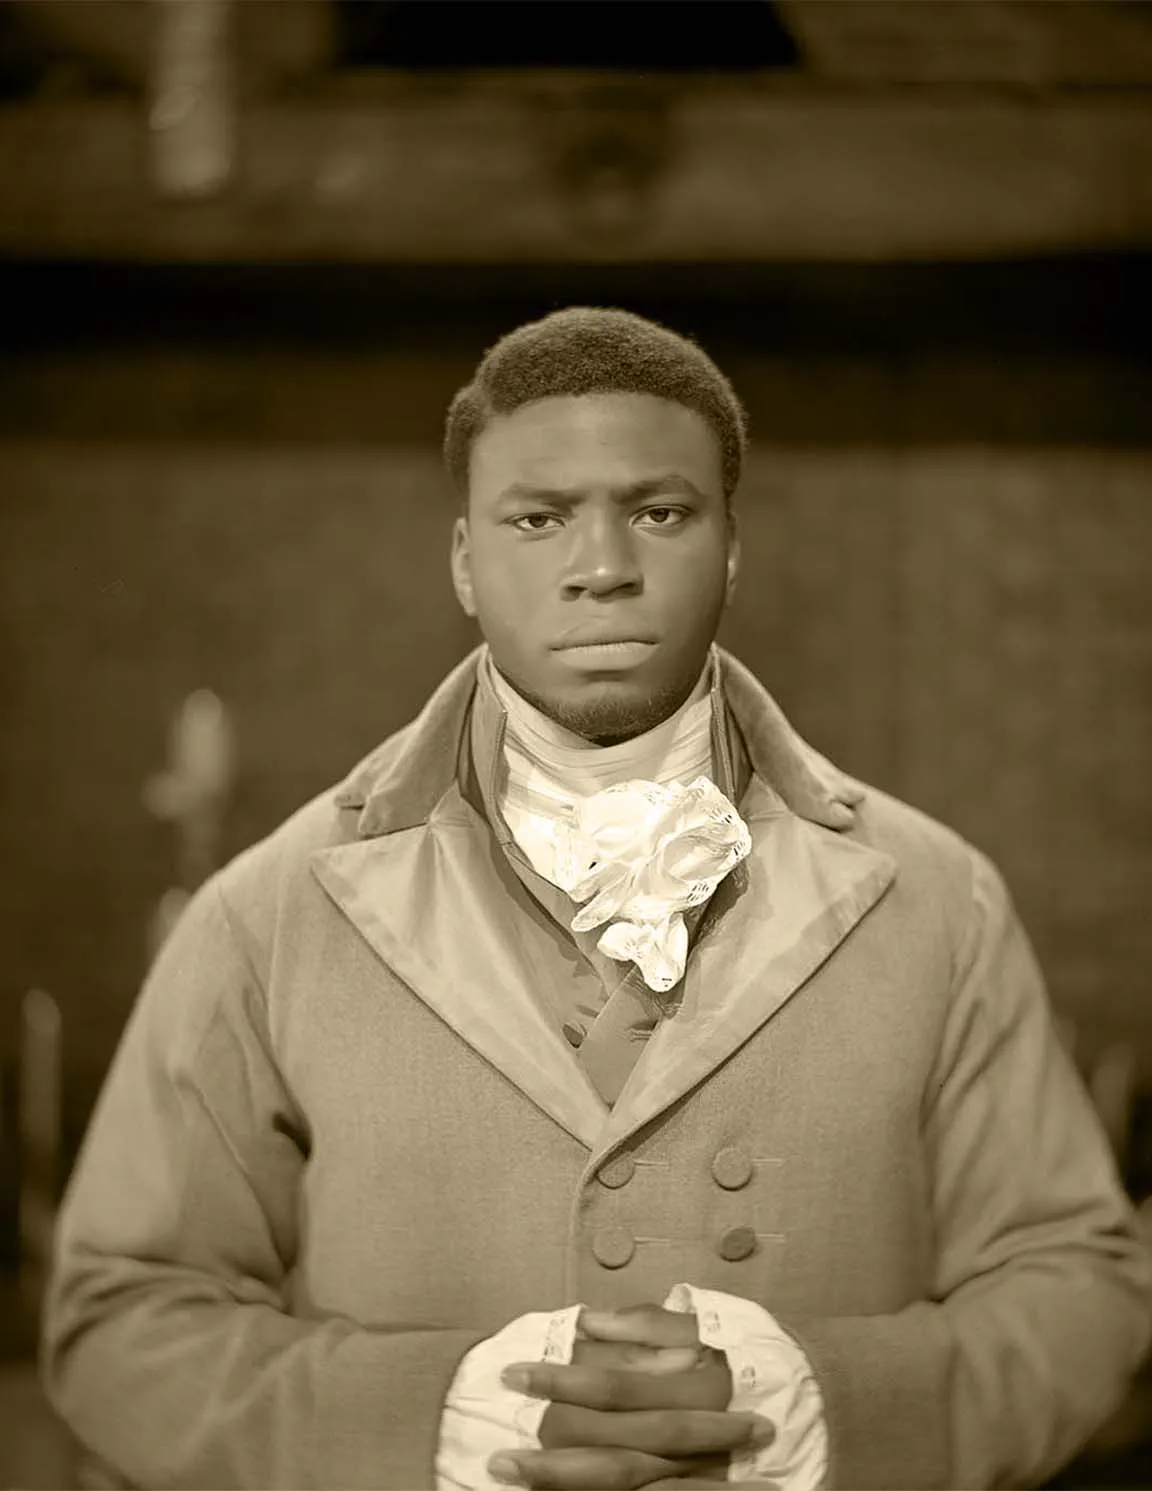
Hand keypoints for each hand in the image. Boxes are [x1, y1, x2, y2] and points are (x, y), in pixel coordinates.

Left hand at [488, 1304, 772, 1488]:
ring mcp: (694, 1477)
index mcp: (690, 1387)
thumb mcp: (708, 1325)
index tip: (513, 1375)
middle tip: (498, 1457)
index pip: (612, 1388)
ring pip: (625, 1488)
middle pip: (614, 1456)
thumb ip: (649, 1324)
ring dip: (568, 1488)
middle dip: (553, 1459)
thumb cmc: (752, 1355)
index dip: (561, 1383)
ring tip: (517, 1480)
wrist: (817, 1408)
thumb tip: (590, 1321)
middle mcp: (690, 1441)